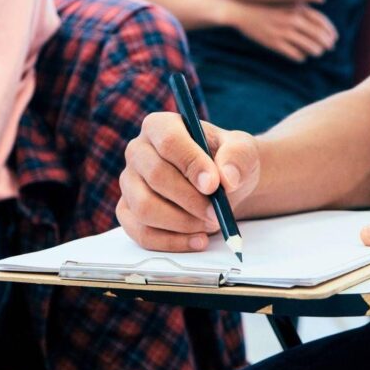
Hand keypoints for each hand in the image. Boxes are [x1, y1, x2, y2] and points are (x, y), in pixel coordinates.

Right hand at [117, 112, 260, 251]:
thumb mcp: (241, 151)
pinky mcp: (128, 212)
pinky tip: (198, 240)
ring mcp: (129, 183)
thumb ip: (237, 157)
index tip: (213, 185)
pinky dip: (172, 242)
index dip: (191, 164)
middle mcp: (137, 151)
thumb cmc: (226, 161)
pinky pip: (141, 233)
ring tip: (210, 224)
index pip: (169, 141)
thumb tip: (226, 178)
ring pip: (145, 208)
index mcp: (160, 126)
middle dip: (191, 200)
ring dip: (182, 223)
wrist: (221, 185)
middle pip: (156, 177)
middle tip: (217, 213)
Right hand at [228, 1, 337, 62]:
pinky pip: (294, 54)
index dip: (330, 31)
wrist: (242, 10)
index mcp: (297, 8)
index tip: (334, 38)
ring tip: (318, 52)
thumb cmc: (265, 3)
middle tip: (329, 48)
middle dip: (327, 43)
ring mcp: (284, 32)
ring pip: (308, 46)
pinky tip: (302, 57)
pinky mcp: (274, 43)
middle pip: (318, 35)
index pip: (321, 22)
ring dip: (316, 51)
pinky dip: (301, 56)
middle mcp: (293, 19)